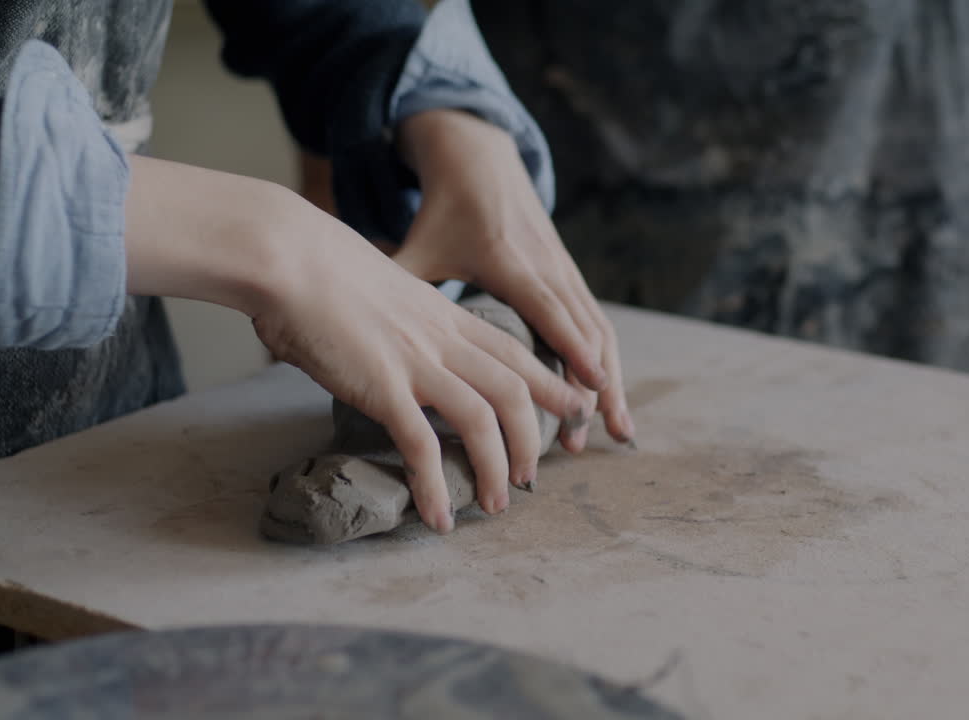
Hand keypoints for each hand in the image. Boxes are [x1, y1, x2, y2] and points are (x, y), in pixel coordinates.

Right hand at [124, 156, 584, 531]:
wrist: (287, 254)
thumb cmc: (317, 270)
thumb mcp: (381, 291)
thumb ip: (399, 323)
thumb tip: (386, 345)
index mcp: (445, 315)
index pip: (515, 353)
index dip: (550, 384)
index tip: (573, 407)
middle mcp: (442, 339)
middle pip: (514, 390)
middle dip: (532, 438)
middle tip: (531, 477)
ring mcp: (416, 362)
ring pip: (482, 420)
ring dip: (496, 468)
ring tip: (496, 503)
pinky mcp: (381, 386)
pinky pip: (421, 445)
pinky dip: (435, 485)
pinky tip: (439, 516)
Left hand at [393, 109, 634, 449]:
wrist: (481, 161)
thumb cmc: (444, 213)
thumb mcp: (419, 246)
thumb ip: (394, 286)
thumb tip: (350, 329)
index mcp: (508, 261)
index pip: (547, 310)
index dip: (571, 348)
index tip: (591, 387)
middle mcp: (546, 266)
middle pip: (585, 331)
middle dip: (600, 383)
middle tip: (606, 433)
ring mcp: (564, 271)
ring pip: (600, 331)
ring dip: (611, 380)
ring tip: (617, 430)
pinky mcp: (571, 276)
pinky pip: (597, 323)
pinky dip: (607, 361)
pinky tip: (608, 399)